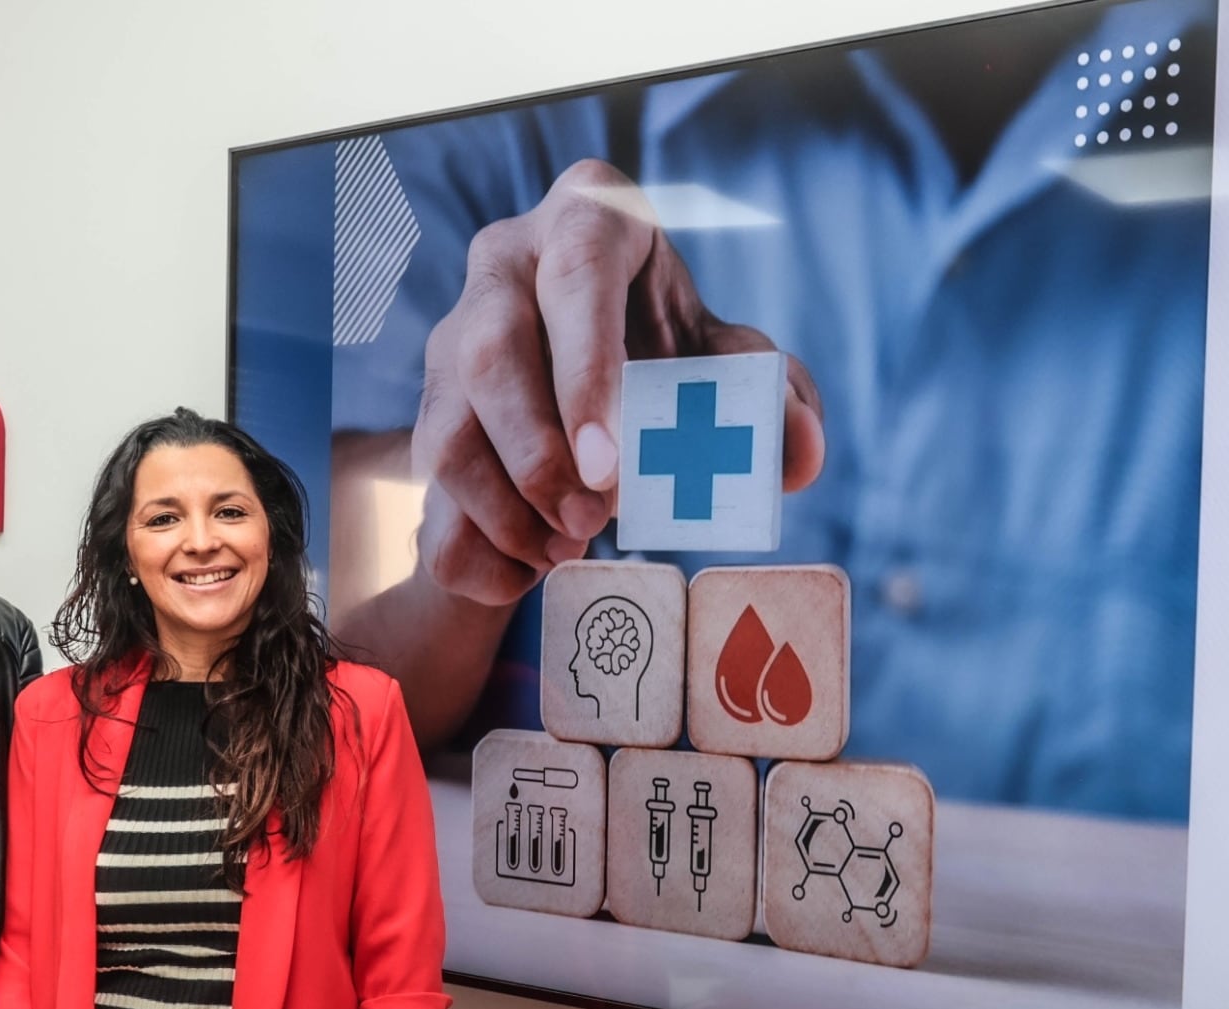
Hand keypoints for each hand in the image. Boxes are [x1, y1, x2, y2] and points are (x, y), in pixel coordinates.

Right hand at [414, 158, 827, 605]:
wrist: (599, 379)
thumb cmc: (670, 350)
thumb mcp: (730, 361)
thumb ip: (775, 396)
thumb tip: (800, 450)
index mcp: (586, 220)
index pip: (575, 276)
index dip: (586, 371)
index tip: (609, 464)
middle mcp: (504, 265)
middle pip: (488, 355)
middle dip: (538, 456)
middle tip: (592, 521)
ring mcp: (450, 336)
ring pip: (445, 430)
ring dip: (504, 509)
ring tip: (567, 547)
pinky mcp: (429, 408)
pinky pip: (428, 494)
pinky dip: (476, 548)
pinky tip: (529, 567)